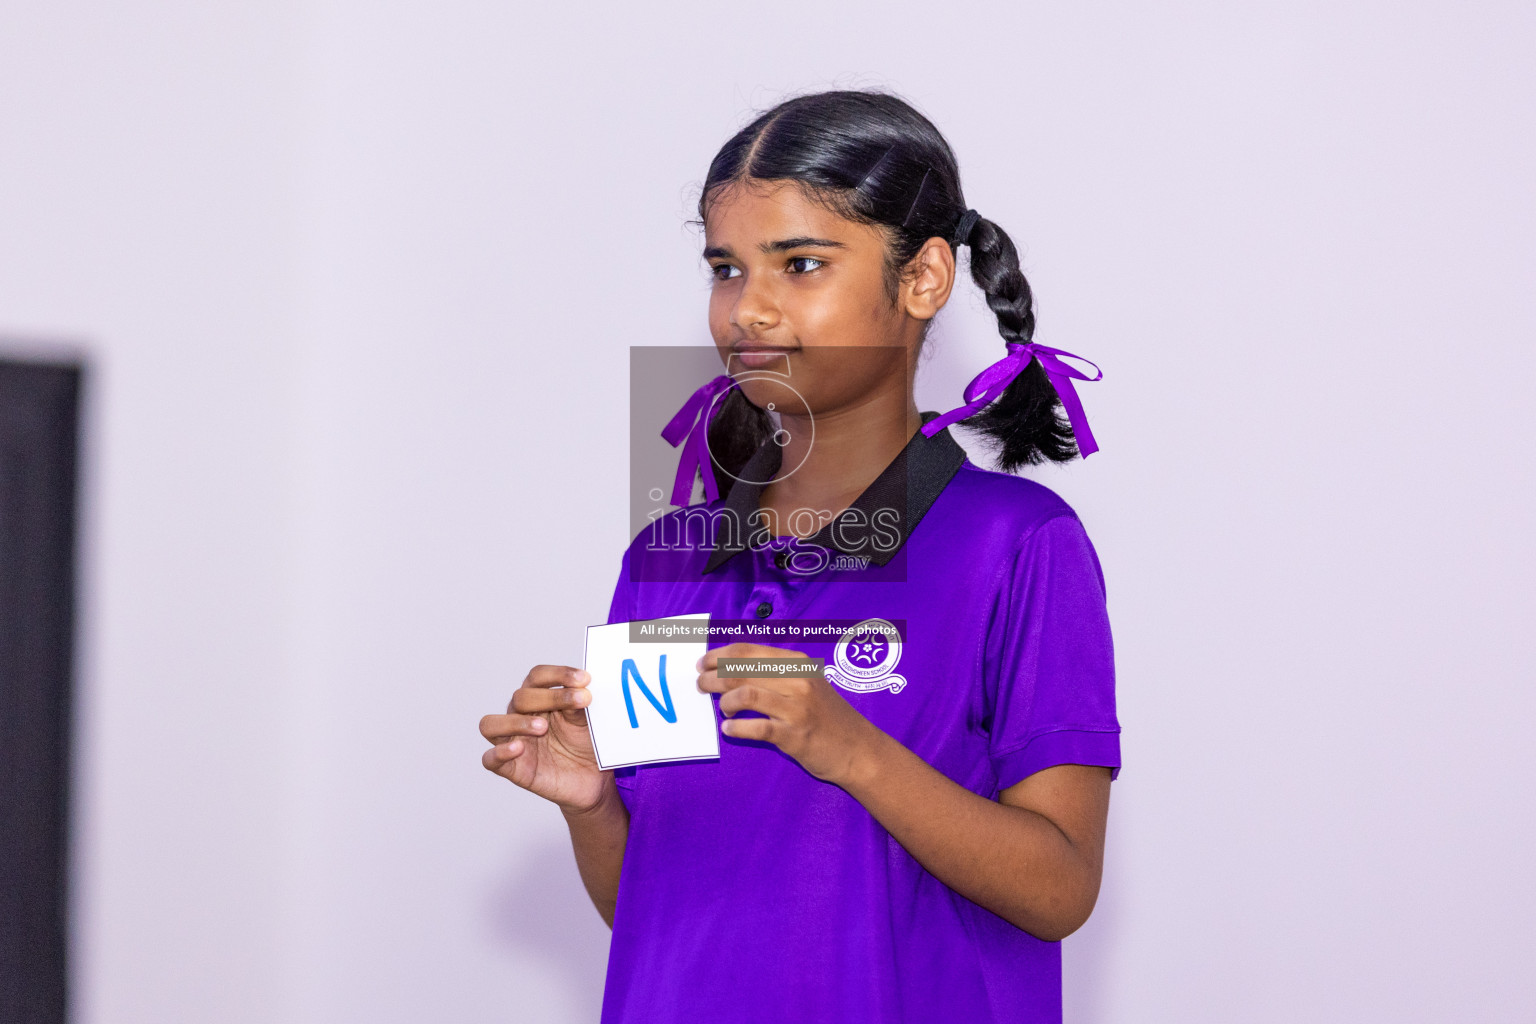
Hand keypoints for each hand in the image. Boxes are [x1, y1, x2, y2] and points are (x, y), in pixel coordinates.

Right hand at [480, 665, 608, 813]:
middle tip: (581, 701)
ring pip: (491, 725)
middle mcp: (521, 716)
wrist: (594, 779)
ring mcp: (514, 741)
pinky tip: (517, 747)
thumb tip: (581, 687)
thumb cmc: (586, 743)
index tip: (584, 679)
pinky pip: (490, 759)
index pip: (538, 676)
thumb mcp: (588, 720)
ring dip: (516, 722)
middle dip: (551, 697)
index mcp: (540, 698)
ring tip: (542, 727)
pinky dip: (500, 752)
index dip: (559, 674)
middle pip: (520, 697)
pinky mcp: (512, 768)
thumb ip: (580, 703)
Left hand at [696, 642, 878, 785]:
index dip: (719, 655)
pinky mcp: (794, 735)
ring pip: (745, 694)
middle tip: (700, 684)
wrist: (858, 750)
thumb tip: (731, 668)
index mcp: (797, 663)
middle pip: (741, 670)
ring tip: (721, 709)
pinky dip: (736, 727)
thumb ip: (777, 674)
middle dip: (712, 676)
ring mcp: (796, 708)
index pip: (747, 651)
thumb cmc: (827, 716)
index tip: (703, 663)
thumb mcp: (808, 684)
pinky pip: (755, 727)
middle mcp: (797, 680)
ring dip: (724, 701)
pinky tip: (729, 728)